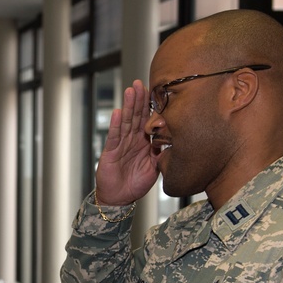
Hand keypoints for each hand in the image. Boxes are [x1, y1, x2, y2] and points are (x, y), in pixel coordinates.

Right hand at [95, 80, 158, 205]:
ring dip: (127, 106)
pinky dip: (116, 125)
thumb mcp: (155, 168)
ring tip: (130, 91)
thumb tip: (172, 140)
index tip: (155, 90)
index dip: (149, 106)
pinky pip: (114, 137)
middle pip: (135, 116)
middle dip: (138, 99)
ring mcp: (120, 145)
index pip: (147, 119)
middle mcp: (131, 140)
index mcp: (143, 142)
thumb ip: (161, 153)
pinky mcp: (110, 153)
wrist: (120, 199)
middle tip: (140, 83)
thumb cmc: (136, 183)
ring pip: (125, 122)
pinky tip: (117, 113)